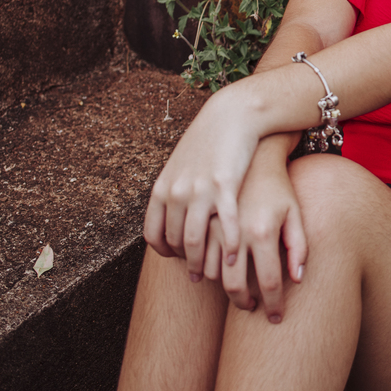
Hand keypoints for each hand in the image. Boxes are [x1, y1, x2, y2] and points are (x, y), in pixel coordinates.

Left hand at [142, 85, 263, 273]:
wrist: (232, 116)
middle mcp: (176, 192)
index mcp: (162, 188)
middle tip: (200, 275)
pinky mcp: (225, 187)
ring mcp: (199, 191)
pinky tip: (237, 255)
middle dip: (187, 263)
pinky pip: (225, 226)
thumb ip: (174, 190)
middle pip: (175, 241)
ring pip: (194, 240)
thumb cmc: (209, 141)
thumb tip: (170, 212)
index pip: (154, 234)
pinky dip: (230, 245)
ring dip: (205, 262)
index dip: (165, 252)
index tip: (179, 259)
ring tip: (218, 273)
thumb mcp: (181, 165)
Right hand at [201, 142, 307, 321]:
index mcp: (264, 232)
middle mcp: (237, 232)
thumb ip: (299, 247)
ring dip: (220, 289)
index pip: (270, 284)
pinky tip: (212, 271)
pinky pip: (194, 254)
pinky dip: (201, 268)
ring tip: (235, 292)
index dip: (273, 306)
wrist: (251, 154)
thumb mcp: (294, 214)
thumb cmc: (278, 187)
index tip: (275, 319)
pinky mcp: (198, 218)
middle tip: (252, 309)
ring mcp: (214, 225)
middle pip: (235, 287)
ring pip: (210, 274)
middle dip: (244, 304)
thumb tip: (297, 280)